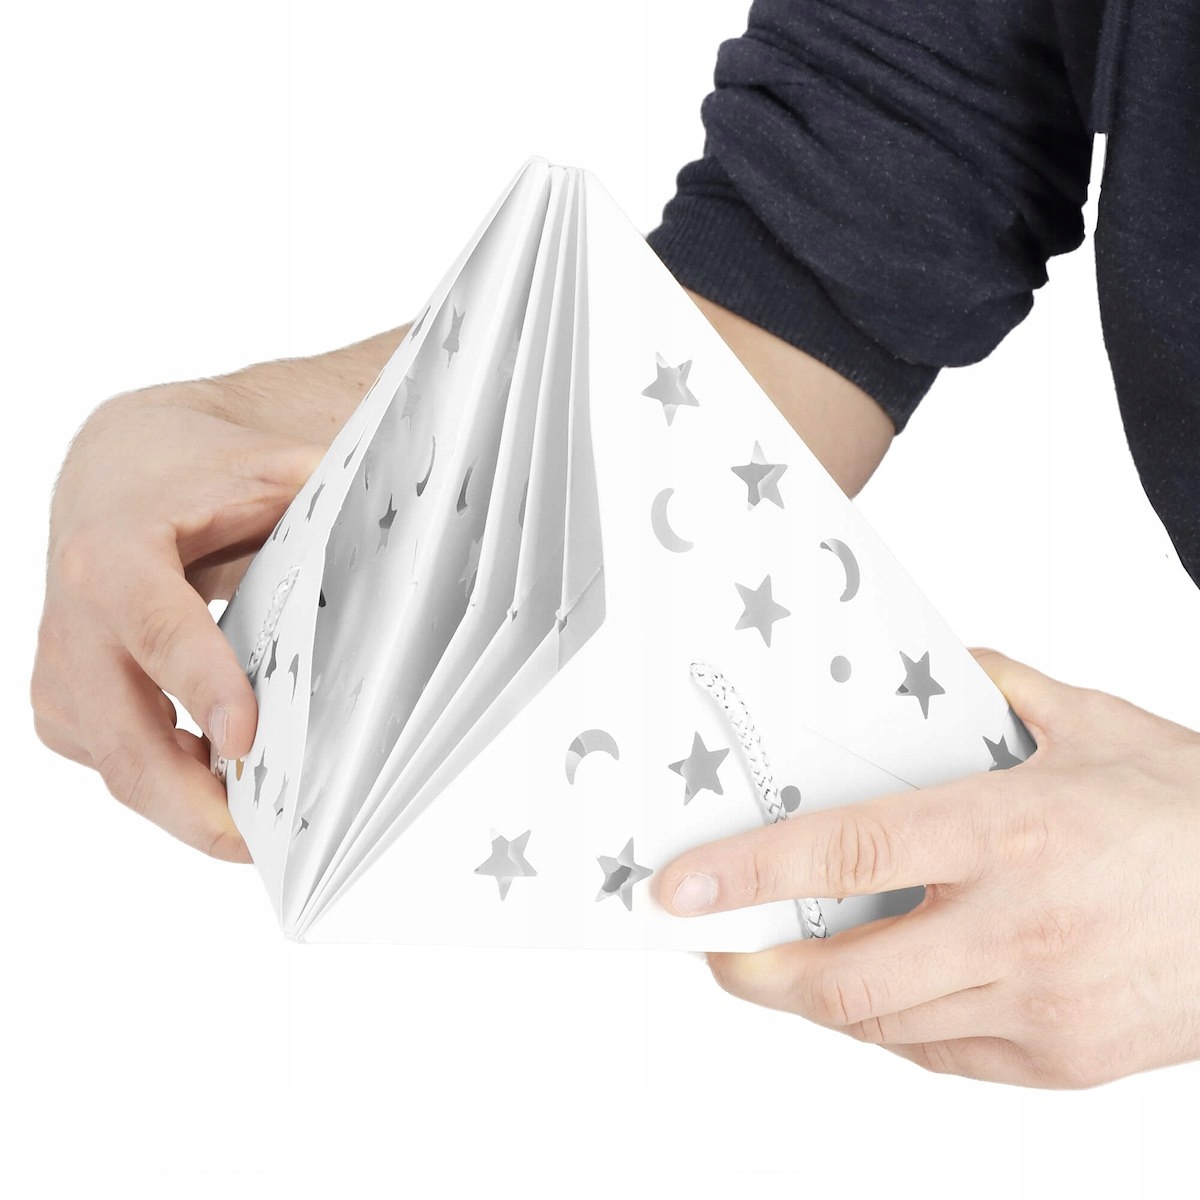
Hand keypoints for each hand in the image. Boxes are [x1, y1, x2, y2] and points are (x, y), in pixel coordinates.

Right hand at [32, 381, 326, 859]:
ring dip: (189, 810)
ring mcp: (60, 672)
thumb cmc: (194, 474)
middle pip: (124, 737)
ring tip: (269, 835)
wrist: (115, 471)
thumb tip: (412, 539)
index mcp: (116, 554)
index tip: (247, 740)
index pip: (157, 630)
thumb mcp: (264, 468)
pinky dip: (172, 792)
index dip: (201, 686)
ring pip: (120, 768)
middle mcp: (72, 621)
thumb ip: (326, 504)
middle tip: (268, 844)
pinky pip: (118, 766)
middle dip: (193, 803)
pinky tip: (231, 794)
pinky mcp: (64, 706)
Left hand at [651, 649, 1199, 1088]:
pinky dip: (894, 1024)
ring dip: (822, 999)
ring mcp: (1040, 1010)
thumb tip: (938, 666)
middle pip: (845, 976)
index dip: (750, 875)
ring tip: (790, 963)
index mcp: (1013, 832)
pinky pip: (941, 1054)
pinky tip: (885, 988)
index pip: (847, 853)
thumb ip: (1002, 690)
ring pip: (885, 1025)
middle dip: (759, 972)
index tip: (680, 891)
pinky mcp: (1062, 1063)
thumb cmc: (1196, 813)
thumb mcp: (1098, 725)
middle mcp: (1018, 930)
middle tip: (718, 950)